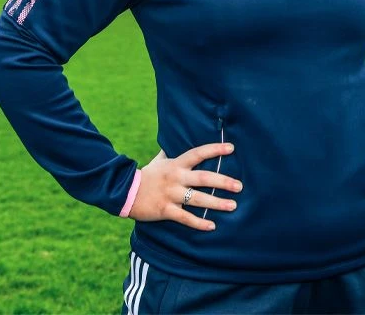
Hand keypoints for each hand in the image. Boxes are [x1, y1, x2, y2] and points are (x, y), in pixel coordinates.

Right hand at [128, 143, 242, 230]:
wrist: (125, 192)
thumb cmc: (146, 175)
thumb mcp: (159, 161)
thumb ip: (170, 153)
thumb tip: (174, 140)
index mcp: (176, 164)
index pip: (198, 153)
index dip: (215, 150)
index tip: (231, 148)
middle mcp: (176, 177)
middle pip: (203, 178)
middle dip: (223, 181)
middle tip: (239, 186)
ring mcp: (171, 194)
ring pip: (198, 199)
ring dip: (217, 203)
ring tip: (233, 205)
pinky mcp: (165, 210)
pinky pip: (185, 217)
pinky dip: (199, 222)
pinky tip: (212, 225)